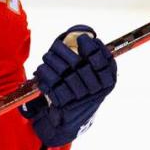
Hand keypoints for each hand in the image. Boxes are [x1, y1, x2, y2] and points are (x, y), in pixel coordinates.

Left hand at [21, 25, 116, 147]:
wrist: (74, 118)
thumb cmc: (84, 89)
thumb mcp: (96, 74)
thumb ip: (94, 56)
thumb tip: (84, 32)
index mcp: (108, 80)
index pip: (102, 59)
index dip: (91, 47)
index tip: (82, 38)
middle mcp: (97, 90)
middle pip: (78, 64)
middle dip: (64, 51)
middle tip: (55, 46)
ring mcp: (81, 98)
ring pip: (63, 72)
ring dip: (51, 61)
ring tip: (47, 58)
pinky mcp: (65, 104)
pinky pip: (52, 84)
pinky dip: (44, 75)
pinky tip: (41, 70)